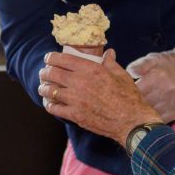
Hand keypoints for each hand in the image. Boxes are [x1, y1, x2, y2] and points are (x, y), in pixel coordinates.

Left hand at [39, 49, 161, 145]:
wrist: (131, 121)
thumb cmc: (128, 97)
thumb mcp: (121, 75)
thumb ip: (111, 62)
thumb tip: (109, 53)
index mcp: (91, 69)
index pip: (64, 59)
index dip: (52, 58)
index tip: (48, 59)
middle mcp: (80, 82)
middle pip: (53, 73)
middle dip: (45, 72)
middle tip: (44, 73)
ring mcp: (76, 99)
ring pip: (50, 90)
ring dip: (44, 88)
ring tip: (43, 87)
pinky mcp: (75, 115)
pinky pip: (54, 108)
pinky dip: (49, 104)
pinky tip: (49, 103)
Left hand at [127, 43, 174, 122]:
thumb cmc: (168, 63)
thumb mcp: (152, 58)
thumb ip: (139, 65)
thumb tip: (127, 74)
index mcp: (158, 77)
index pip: (136, 91)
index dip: (127, 94)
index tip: (122, 96)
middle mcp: (167, 90)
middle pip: (143, 104)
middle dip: (134, 105)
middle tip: (127, 106)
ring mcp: (174, 102)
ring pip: (152, 114)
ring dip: (144, 113)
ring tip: (137, 111)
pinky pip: (162, 120)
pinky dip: (155, 118)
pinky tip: (150, 114)